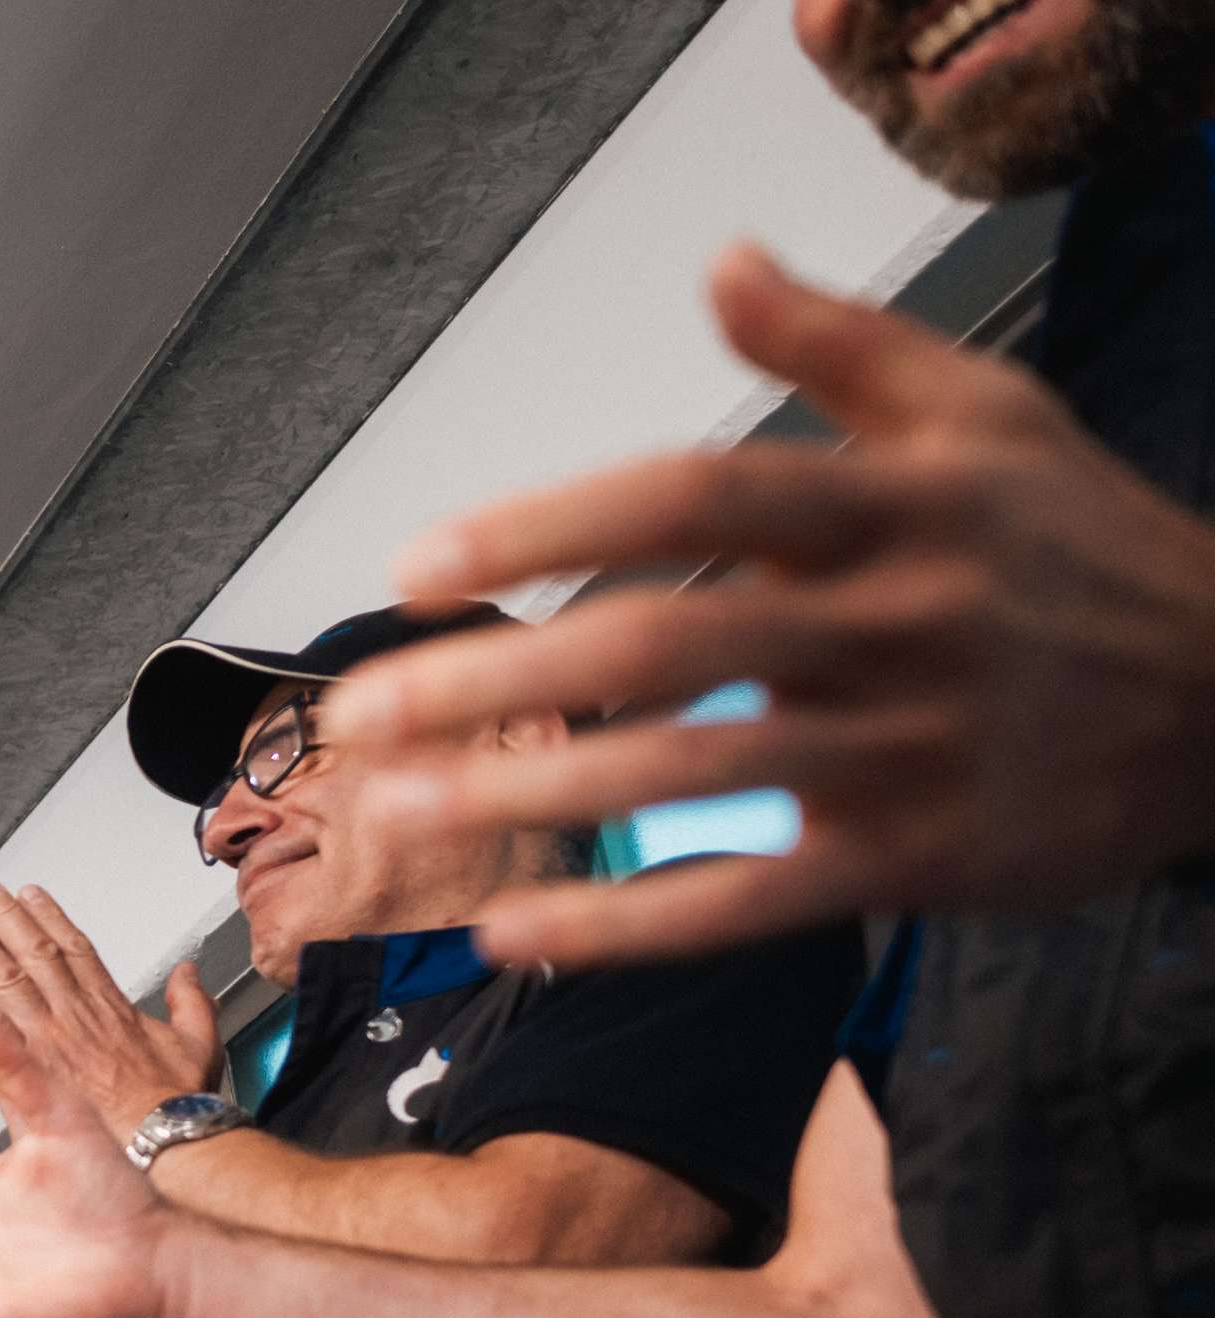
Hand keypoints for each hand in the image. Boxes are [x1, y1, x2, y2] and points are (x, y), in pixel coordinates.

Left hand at [0, 879, 220, 1146]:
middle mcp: (74, 1016)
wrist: (162, 1141)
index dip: (49, 918)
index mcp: (111, 1007)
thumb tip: (189, 974)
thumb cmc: (175, 1106)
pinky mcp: (26, 1067)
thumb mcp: (199, 1044)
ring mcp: (47, 1039)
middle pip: (33, 952)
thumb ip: (192, 1002)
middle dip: (5, 918)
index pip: (74, 948)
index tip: (31, 896)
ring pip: (6, 978)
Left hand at [330, 242, 1214, 967]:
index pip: (693, 498)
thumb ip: (841, 348)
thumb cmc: (1079, 548)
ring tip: (396, 814)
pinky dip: (627, 924)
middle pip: (662, 645)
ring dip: (527, 801)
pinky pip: (746, 902)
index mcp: (895, 503)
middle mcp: (894, 620)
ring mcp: (903, 747)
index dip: (549, 525)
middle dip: (494, 683)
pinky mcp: (913, 857)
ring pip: (685, 775)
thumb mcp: (986, 415)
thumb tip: (723, 265)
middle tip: (356, 717)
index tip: (421, 562)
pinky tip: (519, 934)